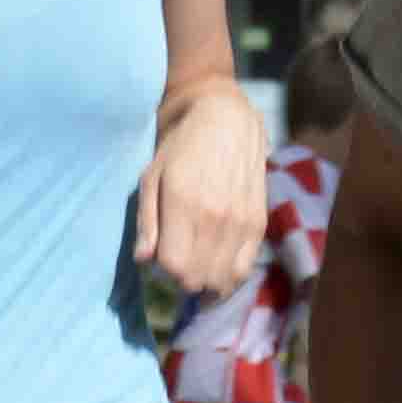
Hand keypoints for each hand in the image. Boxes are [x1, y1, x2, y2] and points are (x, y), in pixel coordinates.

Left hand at [133, 77, 266, 295]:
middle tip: (178, 266)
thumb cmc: (179, 147)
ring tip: (197, 271)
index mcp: (184, 204)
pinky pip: (244, 270)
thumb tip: (143, 260)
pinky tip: (217, 271)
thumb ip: (147, 221)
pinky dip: (229, 278)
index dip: (162, 272)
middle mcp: (215, 217)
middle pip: (197, 279)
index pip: (173, 266)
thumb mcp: (151, 177)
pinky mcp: (258, 223)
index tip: (160, 260)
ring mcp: (240, 221)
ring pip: (222, 280)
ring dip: (205, 284)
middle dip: (182, 281)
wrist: (225, 119)